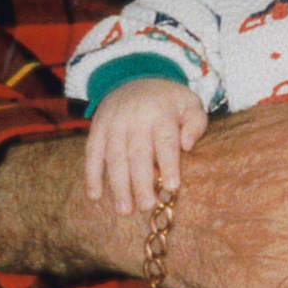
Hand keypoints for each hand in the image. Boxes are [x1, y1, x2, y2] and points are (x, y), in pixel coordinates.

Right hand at [85, 80, 207, 216]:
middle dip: (141, 182)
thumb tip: (187, 145)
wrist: (134, 77)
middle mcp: (134, 118)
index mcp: (160, 113)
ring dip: (118, 185)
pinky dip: (91, 175)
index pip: (165, 140)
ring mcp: (113, 123)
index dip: (168, 164)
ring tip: (124, 211)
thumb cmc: (168, 101)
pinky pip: (92, 153)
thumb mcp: (189, 103)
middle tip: (146, 207)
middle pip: (137, 153)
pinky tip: (95, 197)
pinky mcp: (97, 129)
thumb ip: (195, 123)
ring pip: (114, 157)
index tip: (172, 187)